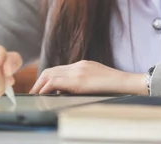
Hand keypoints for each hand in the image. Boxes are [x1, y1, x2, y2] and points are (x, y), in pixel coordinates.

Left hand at [29, 60, 147, 95]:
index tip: (40, 87)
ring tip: (34, 95)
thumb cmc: (114, 86)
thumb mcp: (95, 81)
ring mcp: (78, 71)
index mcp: (82, 65)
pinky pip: (55, 82)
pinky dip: (46, 88)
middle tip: (33, 92)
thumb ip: (81, 83)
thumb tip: (65, 91)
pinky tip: (43, 95)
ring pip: (50, 74)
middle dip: (39, 81)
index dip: (46, 78)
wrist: (127, 83)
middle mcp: (78, 65)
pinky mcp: (79, 80)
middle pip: (51, 70)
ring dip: (39, 85)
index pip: (58, 69)